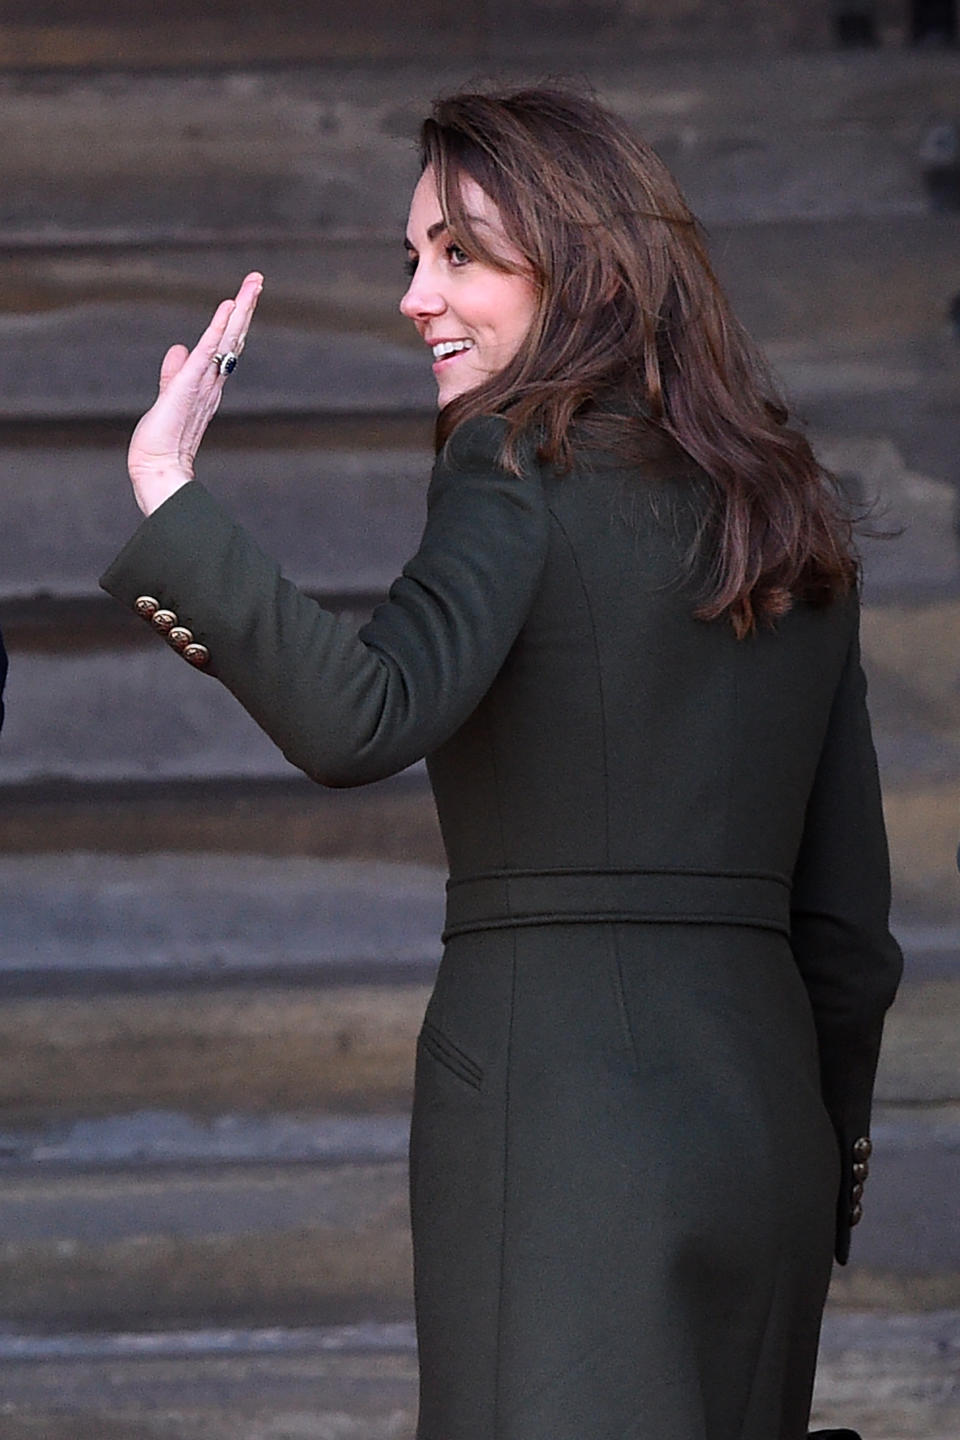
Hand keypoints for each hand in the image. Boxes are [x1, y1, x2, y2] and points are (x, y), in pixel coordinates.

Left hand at [127, 272, 262, 516]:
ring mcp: (205, 383)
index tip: (243, 297)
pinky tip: (228, 307)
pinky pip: (208, 350)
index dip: (234, 322)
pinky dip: (219, 327)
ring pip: (227, 340)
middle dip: (245, 308)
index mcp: (207, 385)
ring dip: (240, 310)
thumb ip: (173, 372)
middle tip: (257, 280)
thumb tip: (177, 348)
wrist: (158, 469)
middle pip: (233, 338)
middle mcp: (212, 382)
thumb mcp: (167, 396)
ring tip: (252, 284)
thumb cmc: (161, 442)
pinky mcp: (192, 384)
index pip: (224, 347)